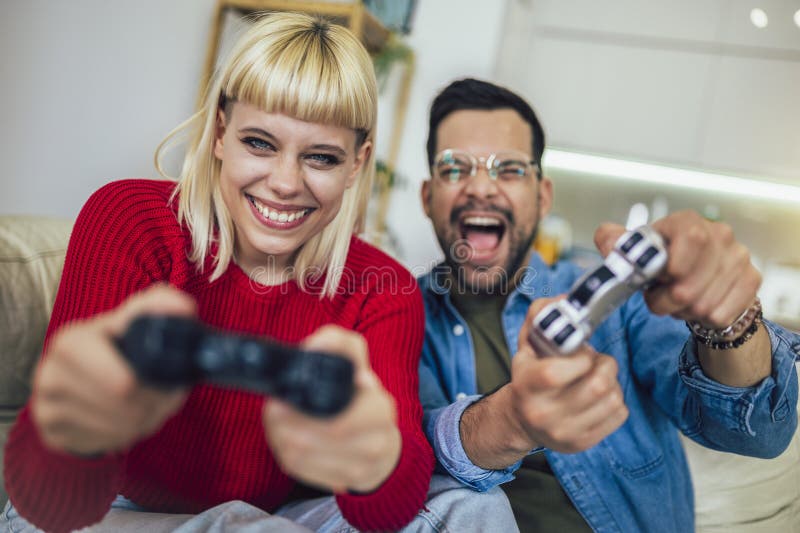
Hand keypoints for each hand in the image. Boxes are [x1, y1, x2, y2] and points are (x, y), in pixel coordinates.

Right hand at [31, 284, 193, 455]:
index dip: (157, 387)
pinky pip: (105, 444)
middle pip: (125, 409)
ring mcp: (47, 408)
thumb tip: (183, 309)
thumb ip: (163, 305)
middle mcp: (50, 376)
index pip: (123, 383)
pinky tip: (129, 417)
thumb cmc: (118, 341)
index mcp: (71, 343)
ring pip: (118, 429)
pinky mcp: (52, 434)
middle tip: (167, 397)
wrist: (84, 368)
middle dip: (155, 405)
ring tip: (150, 404)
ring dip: (146, 420)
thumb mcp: (138, 315)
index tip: (172, 382)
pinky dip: (126, 434)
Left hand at [263, 325, 400, 492]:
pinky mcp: (344, 482)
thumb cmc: (361, 394)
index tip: (278, 402)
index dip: (303, 415)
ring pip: (303, 459)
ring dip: (280, 440)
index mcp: (380, 409)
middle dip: (283, 427)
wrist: (381, 437)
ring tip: (275, 423)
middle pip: (311, 443)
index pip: (338, 422)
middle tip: (271, 411)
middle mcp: (376, 442)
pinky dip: (288, 457)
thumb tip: (315, 347)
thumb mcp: (355, 358)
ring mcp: (361, 468)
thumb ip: (336, 342)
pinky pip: (304, 474)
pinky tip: (285, 441)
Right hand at [508, 297, 628, 453]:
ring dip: (612, 381)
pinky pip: (619, 415)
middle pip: (597, 386)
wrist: (522, 420)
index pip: (557, 374)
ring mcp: (564, 432)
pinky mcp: (582, 443)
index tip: (581, 353)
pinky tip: (600, 396)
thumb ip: (541, 315)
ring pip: (613, 399)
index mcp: (526, 386)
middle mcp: (543, 414)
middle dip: (605, 365)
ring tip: (596, 378)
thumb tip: (566, 300)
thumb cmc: (529, 375)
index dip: (580, 358)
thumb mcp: (526, 343)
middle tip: (595, 361)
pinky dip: (616, 400)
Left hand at [595, 211, 760, 327]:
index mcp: (687, 222)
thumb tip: (607, 237)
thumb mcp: (636, 251)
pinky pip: (721, 313)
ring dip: (684, 311)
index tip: (663, 276)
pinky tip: (699, 306)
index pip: (691, 236)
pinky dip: (704, 318)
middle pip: (691, 282)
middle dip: (668, 300)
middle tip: (660, 298)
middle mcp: (719, 234)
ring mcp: (738, 256)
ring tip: (679, 301)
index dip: (674, 263)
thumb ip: (615, 243)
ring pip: (704, 303)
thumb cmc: (665, 264)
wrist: (699, 280)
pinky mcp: (752, 279)